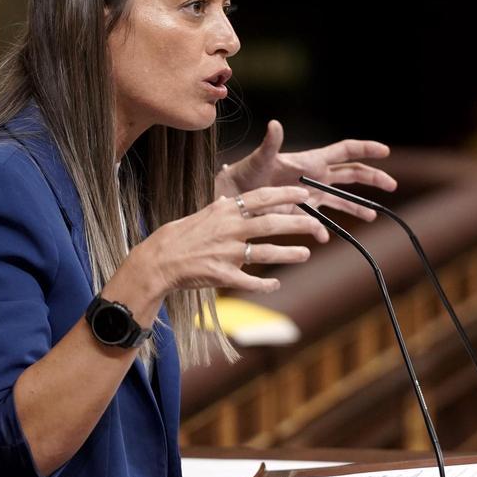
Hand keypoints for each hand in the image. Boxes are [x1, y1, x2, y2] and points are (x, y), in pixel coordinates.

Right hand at [125, 186, 328, 296]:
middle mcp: (230, 230)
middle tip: (318, 227)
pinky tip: (275, 283)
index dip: (286, 194)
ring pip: (267, 252)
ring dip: (289, 253)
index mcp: (226, 212)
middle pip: (272, 224)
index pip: (262, 198)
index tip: (305, 192)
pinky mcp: (223, 275)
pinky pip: (250, 281)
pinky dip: (265, 283)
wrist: (158, 262)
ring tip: (306, 254)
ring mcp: (227, 253)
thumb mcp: (198, 217)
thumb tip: (225, 201)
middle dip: (298, 224)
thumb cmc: (178, 237)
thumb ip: (217, 210)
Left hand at [217, 119, 397, 220]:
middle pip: (351, 174)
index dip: (365, 149)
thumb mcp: (259, 160)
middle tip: (392, 185)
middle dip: (372, 178)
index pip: (345, 151)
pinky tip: (324, 237)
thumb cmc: (245, 173)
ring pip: (341, 200)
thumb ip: (270, 145)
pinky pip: (320, 222)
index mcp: (311, 161)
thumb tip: (274, 124)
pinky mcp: (302, 213)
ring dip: (358, 206)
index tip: (385, 151)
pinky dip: (323, 230)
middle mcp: (315, 177)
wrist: (233, 195)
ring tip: (374, 215)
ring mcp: (311, 196)